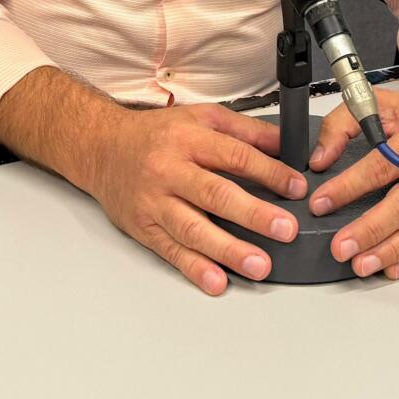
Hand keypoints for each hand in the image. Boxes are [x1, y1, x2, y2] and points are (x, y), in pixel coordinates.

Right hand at [85, 104, 308, 295]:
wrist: (102, 149)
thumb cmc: (156, 135)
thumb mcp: (201, 118)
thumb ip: (244, 131)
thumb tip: (285, 144)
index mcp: (189, 139)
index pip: (235, 156)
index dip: (269, 172)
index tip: (296, 188)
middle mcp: (170, 170)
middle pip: (215, 194)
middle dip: (253, 214)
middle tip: (285, 229)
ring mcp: (156, 202)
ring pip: (193, 228)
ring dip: (228, 249)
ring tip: (259, 265)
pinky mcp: (144, 228)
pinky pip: (171, 250)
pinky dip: (194, 268)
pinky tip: (216, 280)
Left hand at [306, 89, 398, 280]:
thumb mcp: (379, 105)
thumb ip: (341, 126)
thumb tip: (319, 160)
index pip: (380, 167)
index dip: (348, 187)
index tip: (321, 203)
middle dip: (370, 230)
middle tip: (341, 248)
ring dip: (391, 251)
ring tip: (362, 264)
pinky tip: (393, 268)